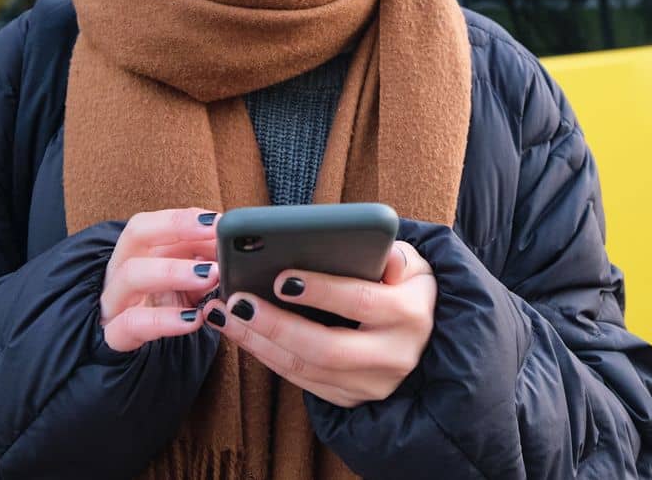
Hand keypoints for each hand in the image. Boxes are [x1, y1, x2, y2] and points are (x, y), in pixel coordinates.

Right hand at [99, 207, 220, 352]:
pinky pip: (132, 324)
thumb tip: (233, 248)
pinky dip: (163, 320)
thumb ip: (203, 260)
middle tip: (216, 239)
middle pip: (136, 234)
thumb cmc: (162, 305)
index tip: (217, 221)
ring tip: (210, 276)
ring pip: (131, 275)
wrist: (132, 345)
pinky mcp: (114, 337)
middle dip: (177, 229)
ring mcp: (114, 302)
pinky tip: (193, 319)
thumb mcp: (183, 280)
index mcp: (135, 251)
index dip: (182, 217)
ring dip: (173, 271)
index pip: (152, 221)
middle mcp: (120, 269)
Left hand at [207, 240, 435, 407]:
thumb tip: (382, 253)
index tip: (281, 278)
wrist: (425, 337)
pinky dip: (267, 357)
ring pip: (307, 369)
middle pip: (327, 348)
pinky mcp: (349, 398)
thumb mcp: (413, 264)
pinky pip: (301, 381)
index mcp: (410, 314)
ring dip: (259, 342)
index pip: (363, 302)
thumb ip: (397, 254)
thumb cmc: (406, 287)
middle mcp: (393, 356)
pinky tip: (241, 332)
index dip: (322, 291)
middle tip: (238, 301)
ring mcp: (370, 384)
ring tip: (226, 313)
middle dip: (277, 325)